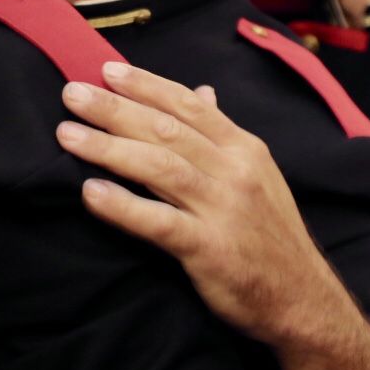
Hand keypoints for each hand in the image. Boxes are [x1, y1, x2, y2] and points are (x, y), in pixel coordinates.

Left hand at [57, 61, 351, 347]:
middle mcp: (235, 171)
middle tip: (72, 93)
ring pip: (160, 167)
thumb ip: (223, 136)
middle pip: (167, 130)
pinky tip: (91, 193)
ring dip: (109, 148)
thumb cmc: (270, 236)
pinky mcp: (210, 249)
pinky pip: (160, 222)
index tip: (107, 70)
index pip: (189, 106)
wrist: (302, 299)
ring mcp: (223, 208)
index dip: (146, 86)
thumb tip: (203, 92)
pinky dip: (124, 206)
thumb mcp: (257, 175)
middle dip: (115, 108)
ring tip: (68, 135)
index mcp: (244, 149)